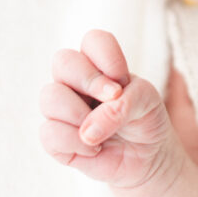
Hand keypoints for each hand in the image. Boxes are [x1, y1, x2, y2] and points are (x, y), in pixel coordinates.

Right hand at [39, 30, 178, 190]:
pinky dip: (75, 143)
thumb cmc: (144, 119)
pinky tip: (95, 149)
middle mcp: (75, 81)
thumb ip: (124, 103)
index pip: (93, 40)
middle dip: (89, 80)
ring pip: (50, 96)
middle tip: (112, 99)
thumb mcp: (147, 102)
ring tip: (102, 132)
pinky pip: (49, 132)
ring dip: (79, 114)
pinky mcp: (54, 138)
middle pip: (62, 61)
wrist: (148, 156)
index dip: (108, 57)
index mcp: (98, 63)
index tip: (123, 81)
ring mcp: (61, 108)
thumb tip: (87, 129)